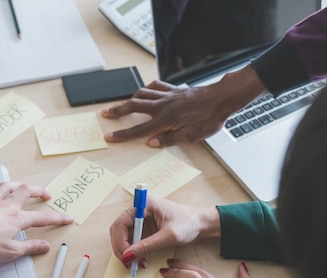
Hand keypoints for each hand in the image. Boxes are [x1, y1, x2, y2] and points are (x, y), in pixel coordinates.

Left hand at [0, 177, 73, 263]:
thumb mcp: (10, 252)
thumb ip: (29, 248)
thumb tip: (44, 246)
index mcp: (16, 219)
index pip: (42, 218)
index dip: (57, 218)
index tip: (66, 218)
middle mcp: (5, 207)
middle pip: (25, 193)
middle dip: (38, 192)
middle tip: (45, 195)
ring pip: (5, 187)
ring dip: (16, 184)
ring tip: (22, 185)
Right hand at [101, 65, 264, 146]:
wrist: (220, 99)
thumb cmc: (208, 119)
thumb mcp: (190, 136)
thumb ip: (169, 139)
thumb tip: (151, 143)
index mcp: (164, 121)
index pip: (138, 130)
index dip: (122, 135)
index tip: (110, 136)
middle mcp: (162, 106)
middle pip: (133, 107)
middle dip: (118, 111)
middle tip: (106, 113)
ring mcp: (167, 96)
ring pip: (142, 94)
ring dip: (129, 99)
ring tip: (122, 104)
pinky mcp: (174, 89)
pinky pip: (156, 86)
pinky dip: (147, 88)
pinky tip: (145, 91)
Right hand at [109, 196, 219, 269]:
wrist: (202, 223)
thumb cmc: (189, 223)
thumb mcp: (169, 236)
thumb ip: (147, 246)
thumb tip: (128, 256)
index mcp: (144, 204)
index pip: (121, 222)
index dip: (120, 241)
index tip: (127, 256)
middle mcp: (138, 209)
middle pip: (118, 230)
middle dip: (121, 248)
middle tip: (129, 264)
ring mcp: (140, 219)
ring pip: (122, 237)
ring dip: (126, 252)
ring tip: (136, 264)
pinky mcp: (143, 228)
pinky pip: (131, 241)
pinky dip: (132, 252)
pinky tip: (140, 260)